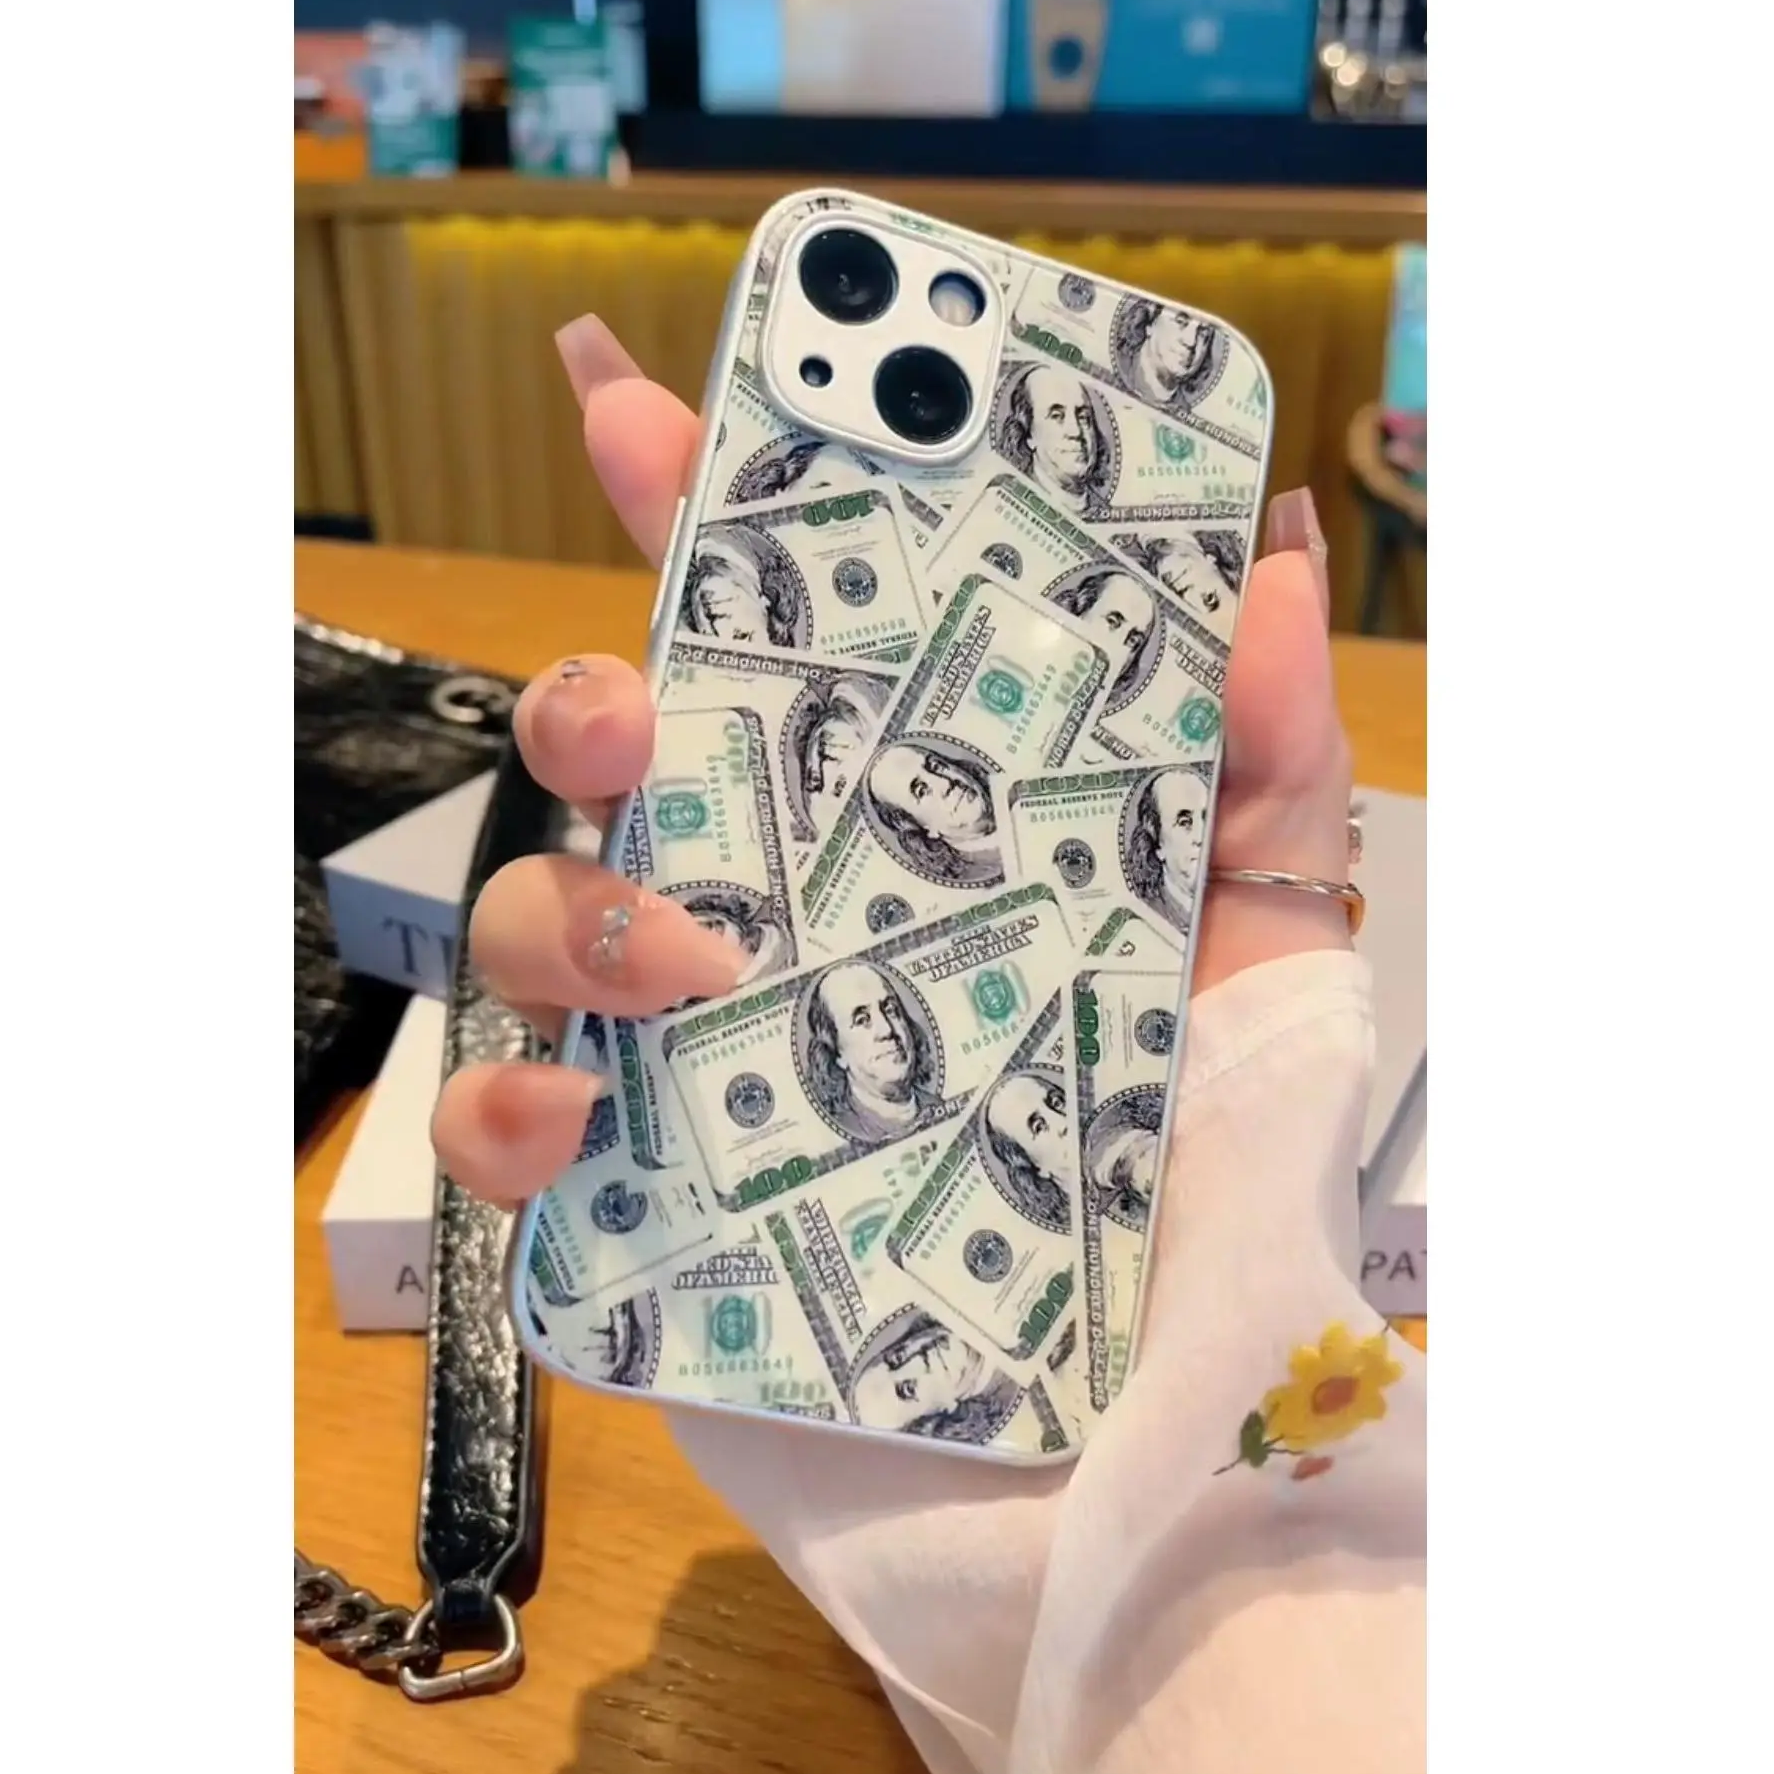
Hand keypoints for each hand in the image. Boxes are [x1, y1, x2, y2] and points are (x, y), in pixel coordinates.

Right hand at [431, 316, 1353, 1204]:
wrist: (1148, 1368)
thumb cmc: (1183, 1126)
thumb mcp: (1255, 916)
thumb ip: (1261, 751)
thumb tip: (1264, 578)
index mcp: (894, 808)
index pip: (770, 631)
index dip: (691, 509)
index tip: (633, 406)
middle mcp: (771, 901)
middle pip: (613, 752)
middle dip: (588, 696)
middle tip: (638, 710)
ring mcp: (696, 1038)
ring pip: (540, 918)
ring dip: (577, 909)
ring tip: (701, 962)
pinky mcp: (648, 1191)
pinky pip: (509, 1131)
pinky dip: (509, 1113)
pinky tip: (582, 1114)